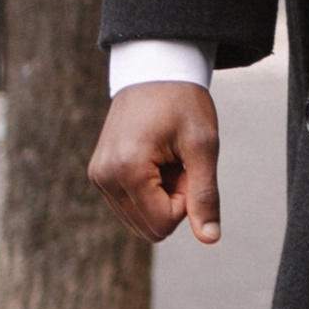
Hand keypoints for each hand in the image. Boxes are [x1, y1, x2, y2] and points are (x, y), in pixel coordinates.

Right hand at [89, 82, 221, 244]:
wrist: (154, 70)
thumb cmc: (182, 102)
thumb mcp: (203, 146)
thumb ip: (205, 195)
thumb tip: (210, 238)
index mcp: (127, 169)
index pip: (162, 223)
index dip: (186, 201)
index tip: (188, 166)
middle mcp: (103, 177)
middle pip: (149, 228)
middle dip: (173, 201)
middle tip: (179, 162)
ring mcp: (97, 177)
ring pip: (139, 220)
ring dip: (161, 196)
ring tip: (166, 158)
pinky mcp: (98, 175)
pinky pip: (129, 206)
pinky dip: (148, 191)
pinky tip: (155, 159)